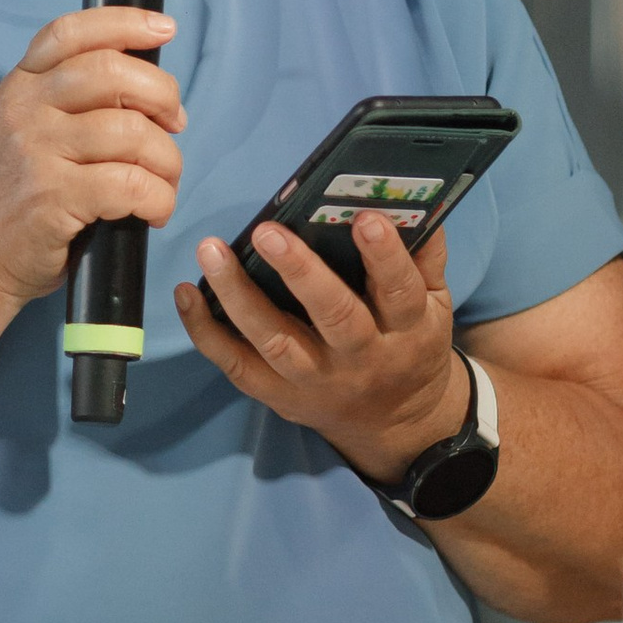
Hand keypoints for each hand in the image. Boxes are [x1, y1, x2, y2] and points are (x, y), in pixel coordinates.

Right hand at [0, 4, 183, 307]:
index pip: (71, 33)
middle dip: (162, 95)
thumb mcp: (28, 129)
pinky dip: (158, 198)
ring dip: (167, 160)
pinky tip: (153, 211)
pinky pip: (129, 184)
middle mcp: (25, 108)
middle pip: (111, 72)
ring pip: (131, 132)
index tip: (165, 29)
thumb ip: (72, 100)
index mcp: (22, 84)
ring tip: (164, 182)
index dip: (125, 23)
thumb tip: (151, 90)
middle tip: (174, 124)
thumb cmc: (18, 193)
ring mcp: (36, 151)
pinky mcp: (52, 196)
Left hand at [174, 214, 470, 484]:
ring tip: (211, 252)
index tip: (365, 217)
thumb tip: (413, 200)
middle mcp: (360, 358)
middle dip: (300, 273)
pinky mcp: (278, 394)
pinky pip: (237, 364)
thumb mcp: (435, 305)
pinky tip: (187, 293)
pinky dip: (206, 331)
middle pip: (333, 317)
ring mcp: (315, 380)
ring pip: (275, 341)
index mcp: (406, 330)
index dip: (384, 257)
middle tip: (268, 231)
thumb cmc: (410, 343)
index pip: (398, 292)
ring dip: (238, 296)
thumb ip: (425, 256)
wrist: (395, 422)